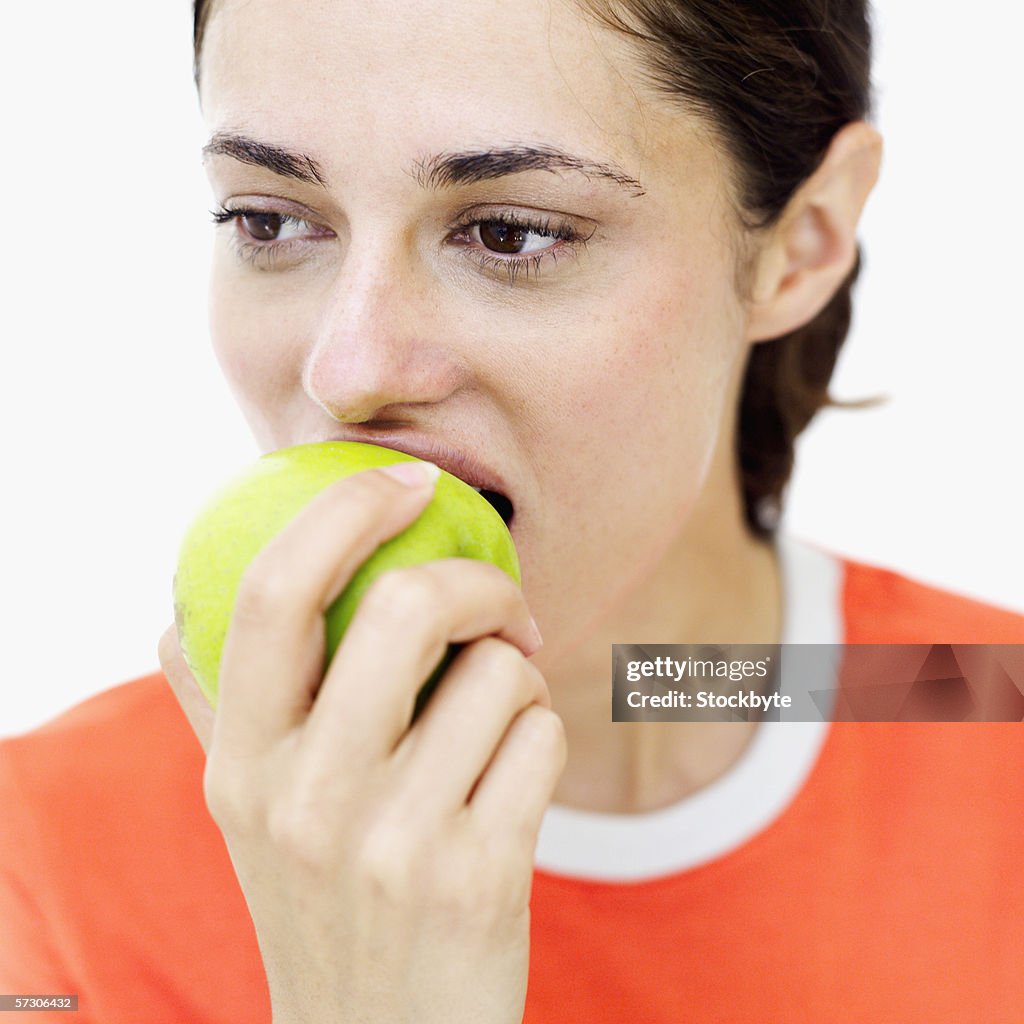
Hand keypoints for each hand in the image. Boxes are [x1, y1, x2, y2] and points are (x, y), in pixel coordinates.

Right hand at [159, 462, 565, 1023]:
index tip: (409, 479)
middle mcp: (304, 799)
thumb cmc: (325, 902)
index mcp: (242, 764)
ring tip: (496, 726)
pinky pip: (542, 739)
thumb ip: (216, 713)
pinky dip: (543, 738)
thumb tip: (172, 618)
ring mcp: (393, 843)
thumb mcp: (250, 816)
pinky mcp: (477, 879)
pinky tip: (514, 779)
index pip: (272, 593)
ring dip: (518, 681)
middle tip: (501, 605)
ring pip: (500, 675)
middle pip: (407, 607)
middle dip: (479, 581)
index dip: (345, 511)